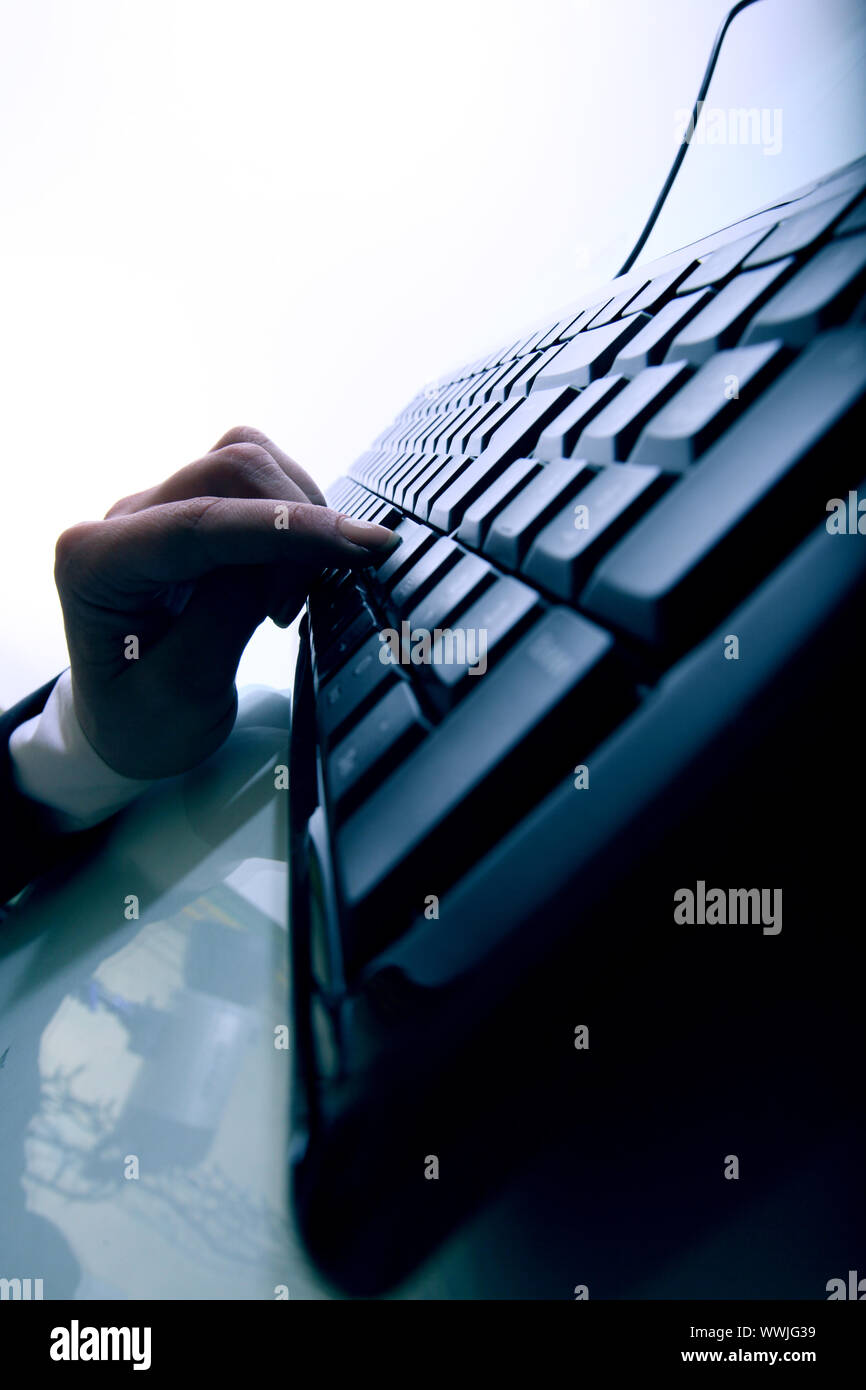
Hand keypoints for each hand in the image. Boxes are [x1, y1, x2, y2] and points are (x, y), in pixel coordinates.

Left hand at [53, 426, 396, 777]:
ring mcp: (158, 512)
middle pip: (228, 470)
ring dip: (294, 517)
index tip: (356, 545)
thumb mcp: (183, 693)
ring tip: (287, 598)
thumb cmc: (142, 722)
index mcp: (96, 565)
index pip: (199, 521)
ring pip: (246, 461)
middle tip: (297, 607)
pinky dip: (290, 520)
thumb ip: (225, 617)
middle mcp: (121, 523)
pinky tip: (286, 577)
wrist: (127, 727)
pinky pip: (255, 486)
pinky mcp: (192, 514)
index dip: (284, 527)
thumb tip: (281, 556)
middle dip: (293, 525)